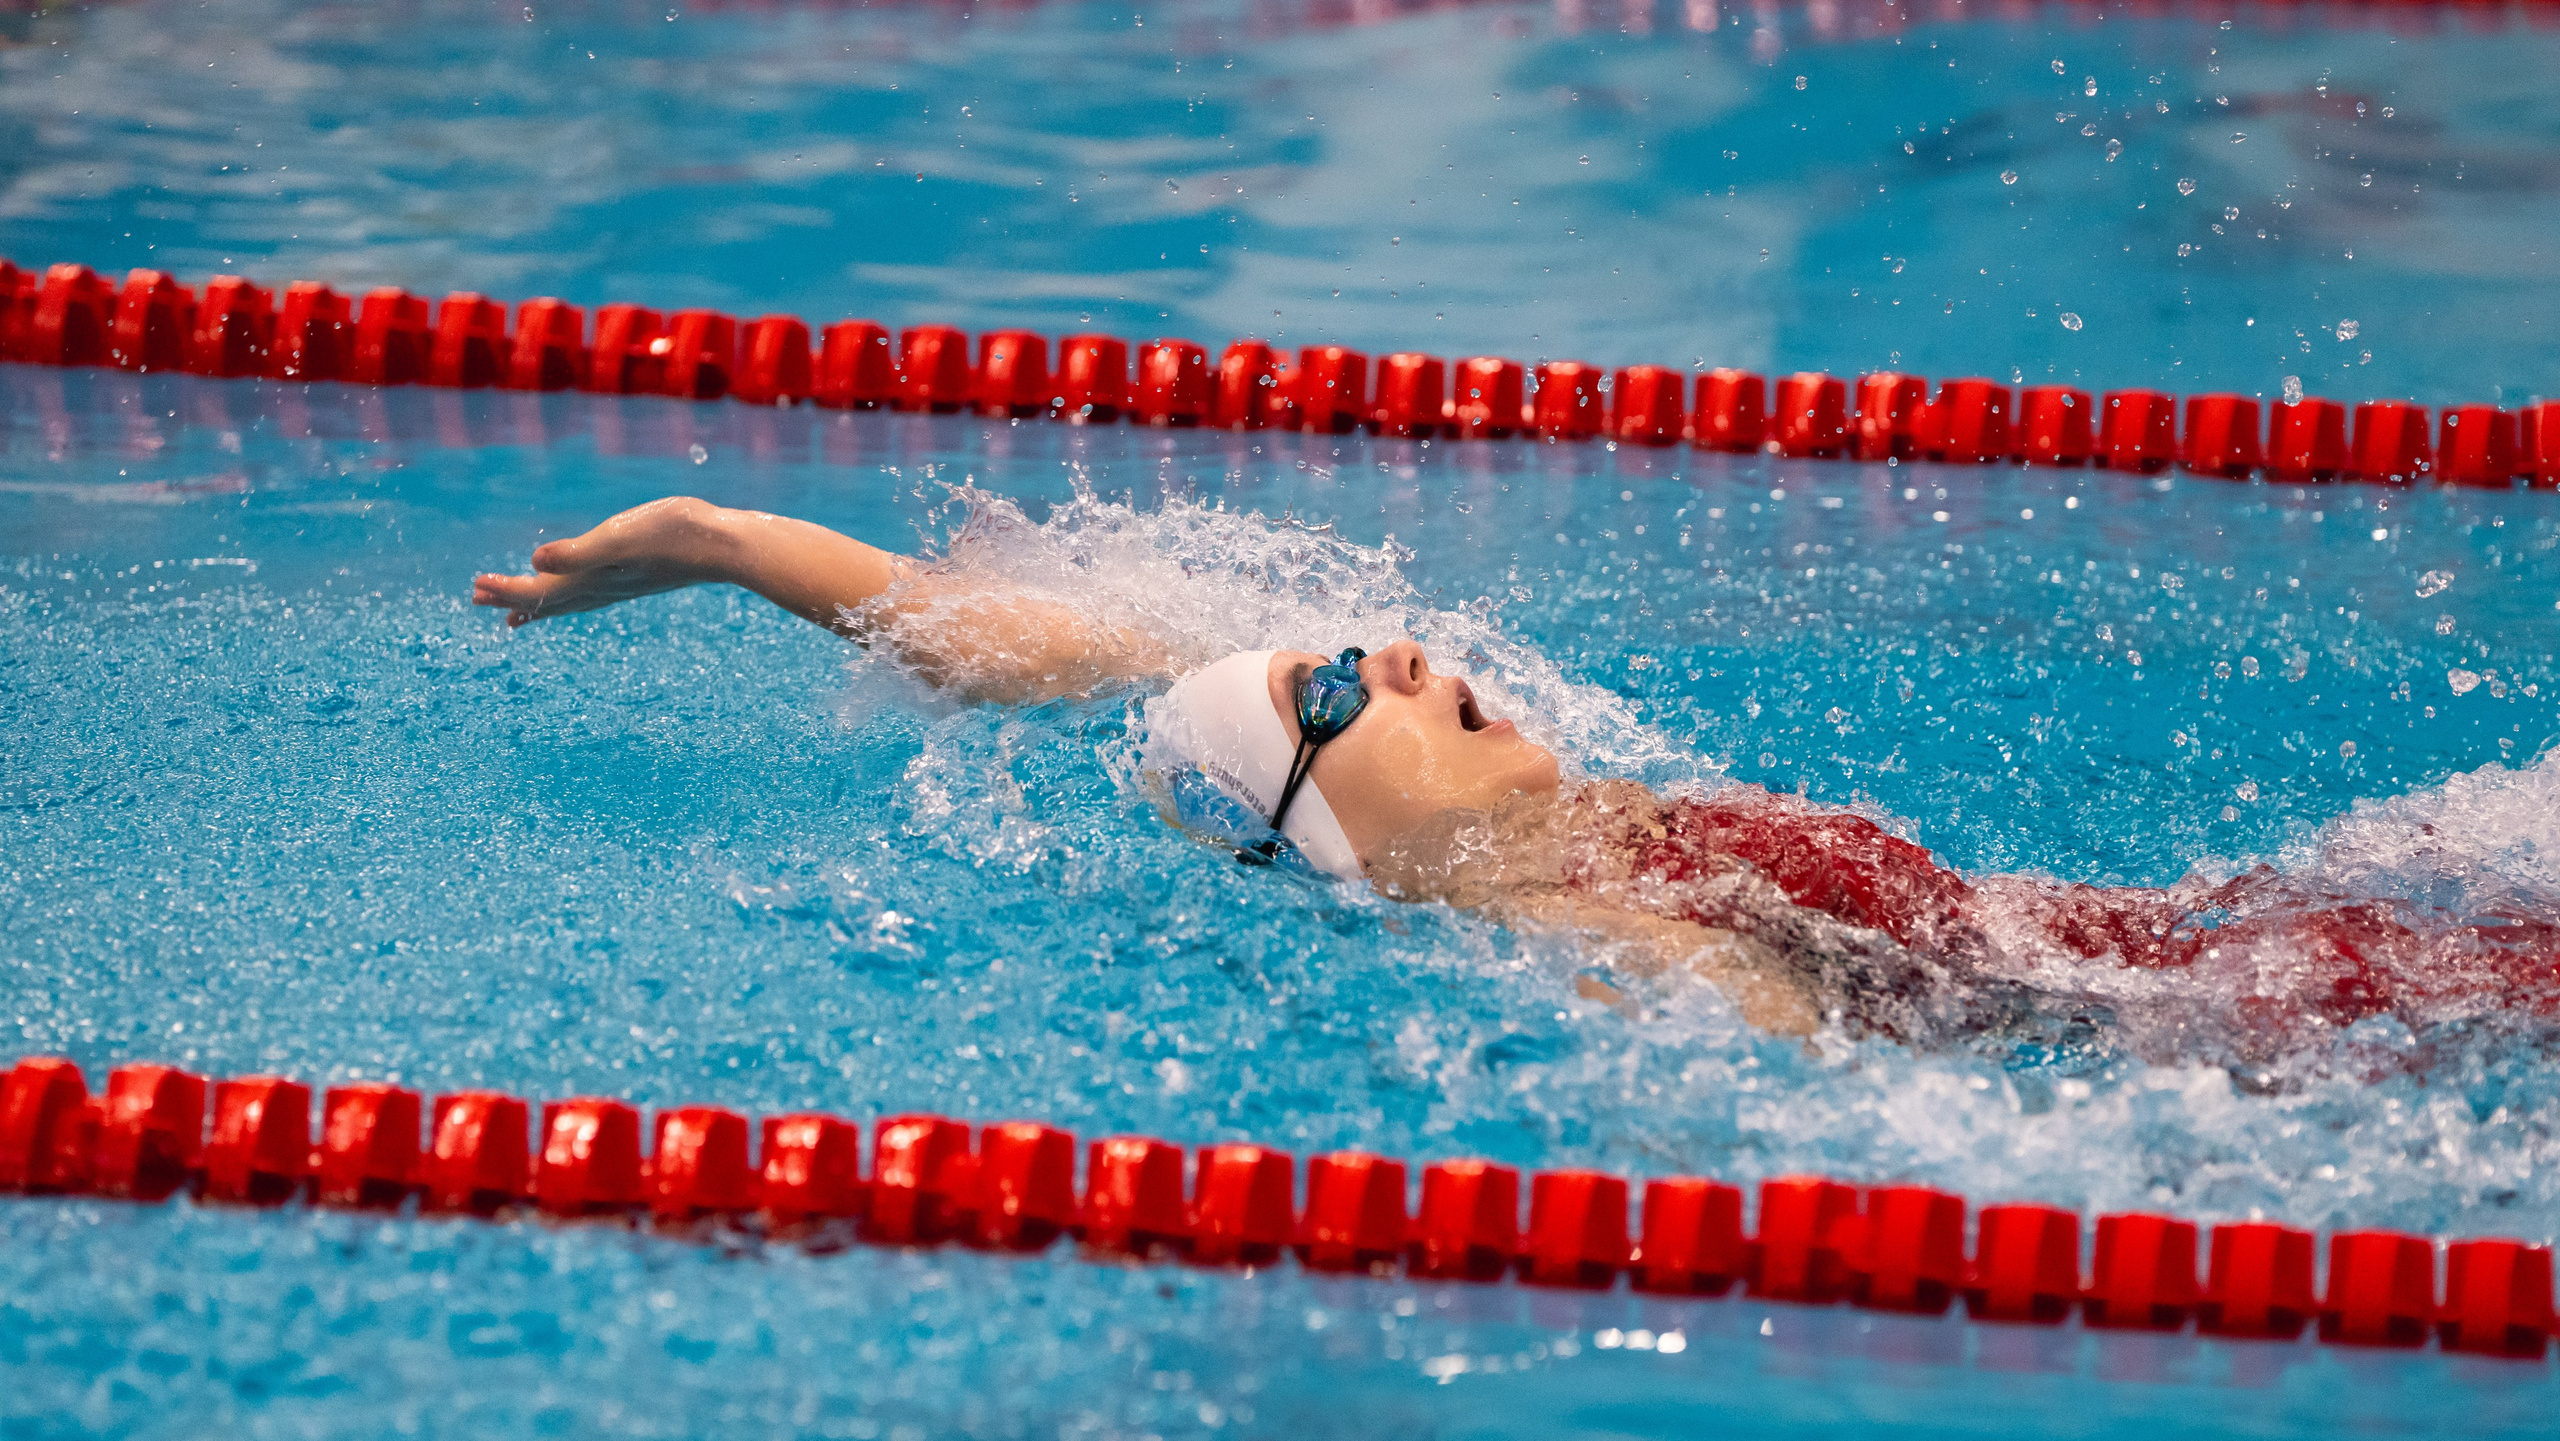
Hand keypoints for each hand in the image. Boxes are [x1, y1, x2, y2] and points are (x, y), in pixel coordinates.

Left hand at [471, 496, 729, 626]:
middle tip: (478, 599)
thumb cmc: (672, 535)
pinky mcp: (636, 574)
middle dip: (513, 598)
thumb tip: (534, 562)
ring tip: (517, 612)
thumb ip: (576, 552)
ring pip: (570, 599)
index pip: (538, 591)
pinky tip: (581, 586)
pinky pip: (591, 591)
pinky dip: (572, 593)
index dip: (505, 589)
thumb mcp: (618, 537)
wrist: (723, 545)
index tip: (475, 584)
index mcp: (591, 579)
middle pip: (548, 600)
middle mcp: (602, 587)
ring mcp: (620, 584)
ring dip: (541, 603)